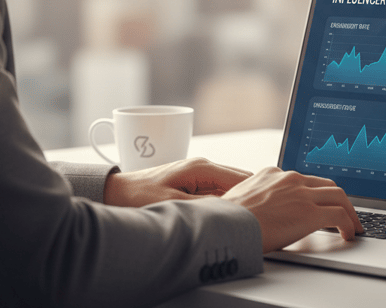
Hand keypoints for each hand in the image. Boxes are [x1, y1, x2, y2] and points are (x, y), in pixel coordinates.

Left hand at [103, 157, 251, 206]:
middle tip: (263, 216)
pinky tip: (228, 216)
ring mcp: (197, 173)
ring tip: (248, 218)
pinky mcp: (191, 181)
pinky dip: (226, 202)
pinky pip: (218, 191)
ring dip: (239, 200)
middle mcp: (203, 166)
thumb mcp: (174, 205)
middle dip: (252, 197)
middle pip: (240, 180)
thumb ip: (205, 207)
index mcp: (202, 167)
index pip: (243, 177)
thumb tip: (230, 212)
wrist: (115, 192)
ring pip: (230, 187)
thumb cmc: (138, 196)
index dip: (259, 192)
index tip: (271, 206)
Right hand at [221, 167, 362, 252]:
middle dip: (338, 199)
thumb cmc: (227, 218)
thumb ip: (258, 199)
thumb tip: (260, 212)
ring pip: (339, 196)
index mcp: (273, 174)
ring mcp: (302, 194)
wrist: (226, 225)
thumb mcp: (241, 199)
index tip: (321, 202)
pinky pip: (339, 215)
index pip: (304, 179)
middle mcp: (290, 179)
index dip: (317, 192)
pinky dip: (349, 224)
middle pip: (326, 184)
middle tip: (344, 213)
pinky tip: (349, 234)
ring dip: (349, 211)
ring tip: (353, 225)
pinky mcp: (310, 213)